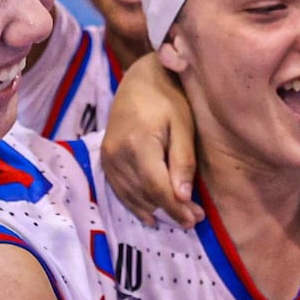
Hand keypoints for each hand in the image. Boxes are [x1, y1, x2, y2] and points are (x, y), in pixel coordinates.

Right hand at [101, 54, 202, 226]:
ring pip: (131, 196)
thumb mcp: (183, 125)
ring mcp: (108, 157)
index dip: (176, 208)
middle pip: (144, 194)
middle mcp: (117, 154)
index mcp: (138, 144)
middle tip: (194, 218)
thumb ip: (183, 161)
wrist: (140, 79)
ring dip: (154, 209)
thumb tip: (183, 197)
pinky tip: (150, 214)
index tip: (194, 220)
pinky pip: (119, 190)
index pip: (157, 188)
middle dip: (170, 210)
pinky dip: (135, 203)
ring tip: (178, 217)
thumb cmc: (168, 97)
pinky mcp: (105, 159)